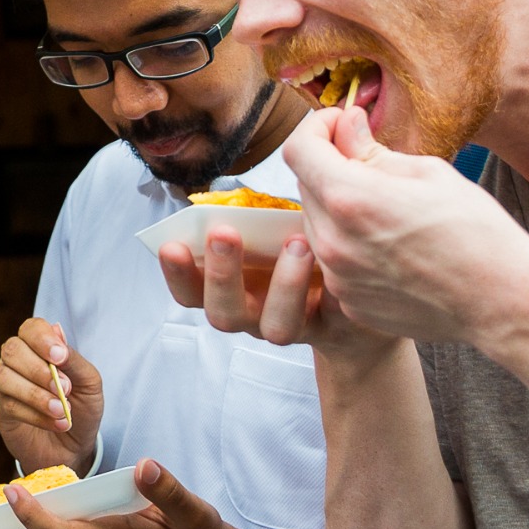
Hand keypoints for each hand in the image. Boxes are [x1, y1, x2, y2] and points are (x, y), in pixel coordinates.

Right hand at [0, 320, 99, 474]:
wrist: (75, 446)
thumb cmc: (81, 407)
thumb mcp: (89, 383)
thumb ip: (73, 360)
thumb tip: (58, 334)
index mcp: (39, 347)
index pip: (31, 328)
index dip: (42, 338)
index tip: (60, 356)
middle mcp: (17, 361)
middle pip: (12, 349)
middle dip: (38, 369)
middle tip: (65, 388)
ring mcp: (6, 385)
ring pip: (5, 377)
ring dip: (36, 394)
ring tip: (62, 409)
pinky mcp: (2, 410)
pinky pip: (9, 405)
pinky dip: (36, 415)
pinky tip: (57, 423)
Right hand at [159, 217, 394, 369]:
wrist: (357, 302)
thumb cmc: (302, 256)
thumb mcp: (271, 237)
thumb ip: (251, 225)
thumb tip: (234, 198)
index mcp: (231, 292)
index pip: (191, 292)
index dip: (177, 273)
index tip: (170, 244)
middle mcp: (255, 316)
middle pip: (223, 314)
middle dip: (220, 275)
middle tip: (224, 234)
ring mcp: (293, 327)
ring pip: (276, 326)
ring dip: (283, 284)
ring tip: (298, 243)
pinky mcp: (333, 330)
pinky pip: (331, 318)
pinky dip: (334, 292)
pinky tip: (339, 266)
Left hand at [278, 105, 528, 359]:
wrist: (501, 301)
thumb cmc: (477, 231)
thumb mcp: (429, 173)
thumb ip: (373, 150)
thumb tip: (346, 125)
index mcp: (350, 198)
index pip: (298, 149)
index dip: (315, 127)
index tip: (339, 123)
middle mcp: (333, 240)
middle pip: (306, 186)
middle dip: (330, 166)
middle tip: (370, 161)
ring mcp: (339, 277)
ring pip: (318, 224)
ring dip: (338, 207)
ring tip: (387, 209)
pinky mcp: (350, 303)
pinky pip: (334, 260)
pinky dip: (351, 244)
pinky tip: (392, 245)